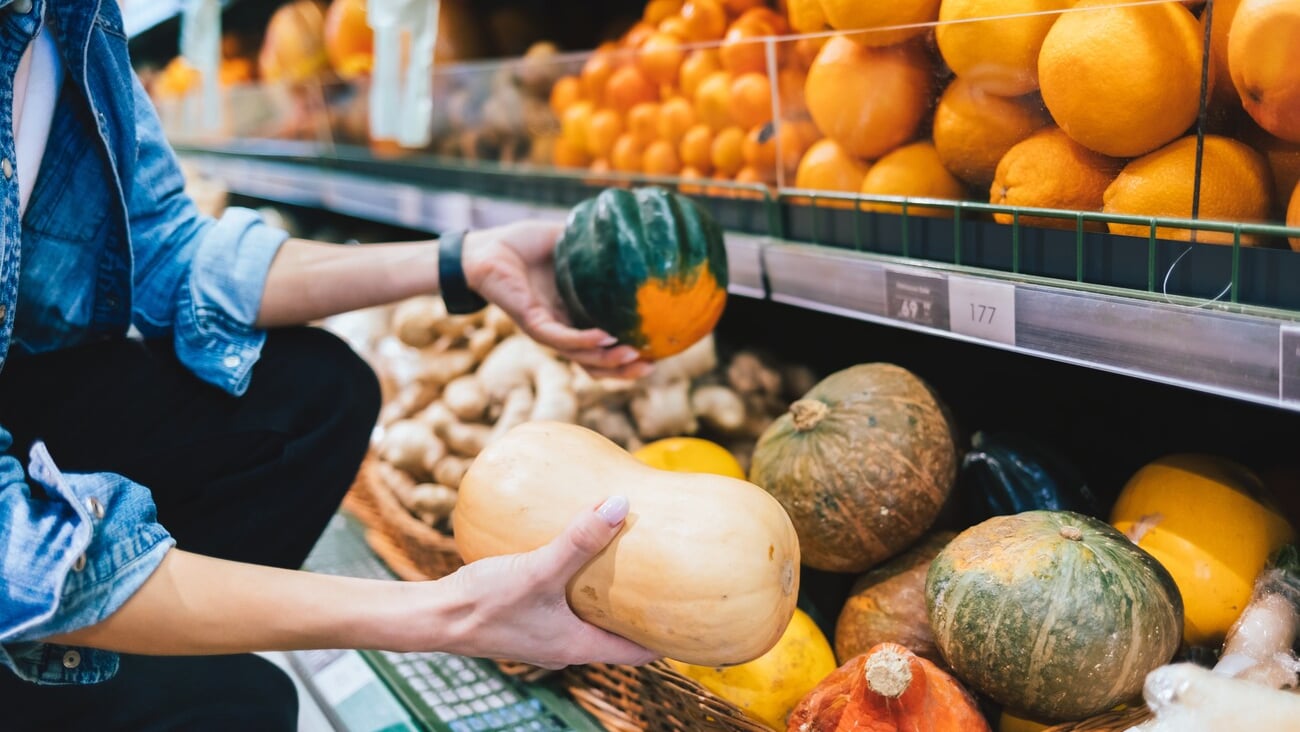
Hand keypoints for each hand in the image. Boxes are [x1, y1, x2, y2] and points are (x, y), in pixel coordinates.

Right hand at [427, 496, 658, 669]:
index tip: (694, 617)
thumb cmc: (484, 602)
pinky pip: (564, 605)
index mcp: (578, 647)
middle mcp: (565, 647)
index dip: (669, 637)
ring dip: (608, 597)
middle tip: (669, 579)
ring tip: (630, 563)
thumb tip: (620, 505)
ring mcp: (544, 635)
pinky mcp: (525, 618)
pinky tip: (576, 553)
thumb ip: (579, 540)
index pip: (639, 652)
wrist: (433, 616)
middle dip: (641, 611)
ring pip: (590, 619)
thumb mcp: (538, 569)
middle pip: (617, 634)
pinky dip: (578, 586)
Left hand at [461, 221, 651, 378]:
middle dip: (624, 371)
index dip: (627, 353)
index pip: (603, 345)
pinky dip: (584, 341)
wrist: (486, 247)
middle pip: (595, 363)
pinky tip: (606, 338)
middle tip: (652, 365)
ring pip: (581, 358)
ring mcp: (547, 330)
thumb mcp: (569, 243)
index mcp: (572, 316)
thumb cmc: (523, 245)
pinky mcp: (532, 323)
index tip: (658, 351)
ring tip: (635, 356)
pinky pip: (560, 338)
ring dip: (609, 362)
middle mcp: (562, 329)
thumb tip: (630, 228)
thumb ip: (597, 243)